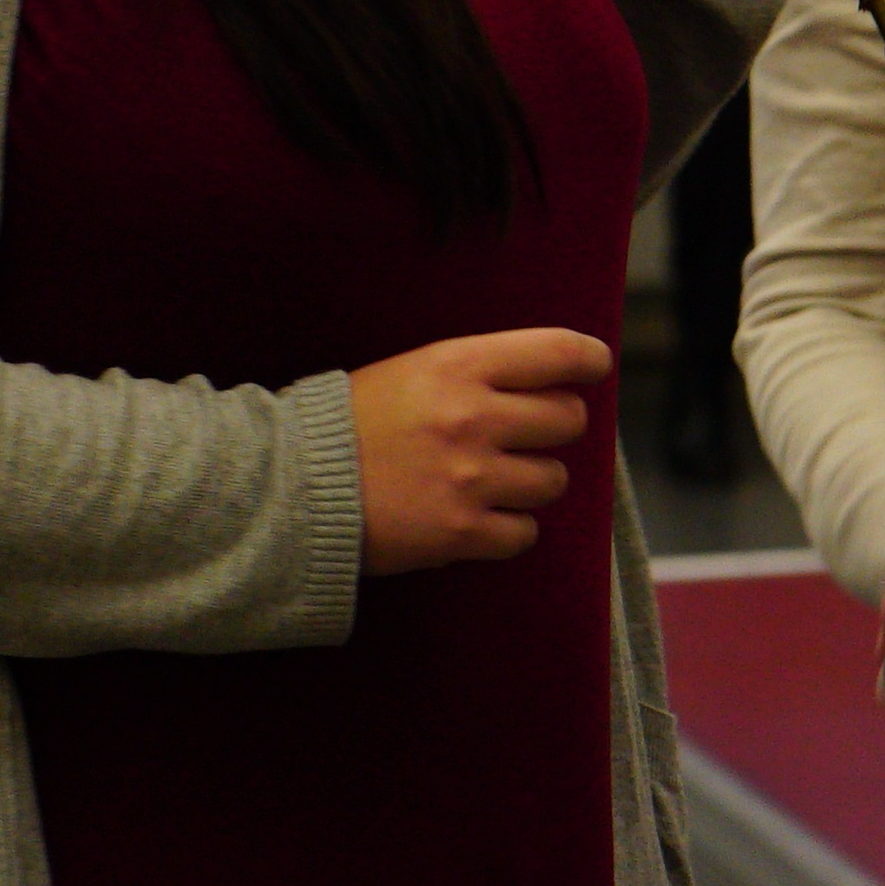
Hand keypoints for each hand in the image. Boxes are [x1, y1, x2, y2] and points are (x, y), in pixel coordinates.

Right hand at [347, 327, 611, 574]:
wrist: (290, 487)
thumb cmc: (348, 423)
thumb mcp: (411, 371)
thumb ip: (475, 373)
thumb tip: (543, 381)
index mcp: (459, 365)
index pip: (557, 352)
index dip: (588, 359)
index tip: (594, 368)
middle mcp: (474, 417)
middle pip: (568, 419)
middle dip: (555, 426)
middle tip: (526, 434)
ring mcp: (471, 478)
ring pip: (553, 479)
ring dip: (533, 481)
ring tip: (495, 480)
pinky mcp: (461, 531)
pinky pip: (524, 533)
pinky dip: (510, 529)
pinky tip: (481, 518)